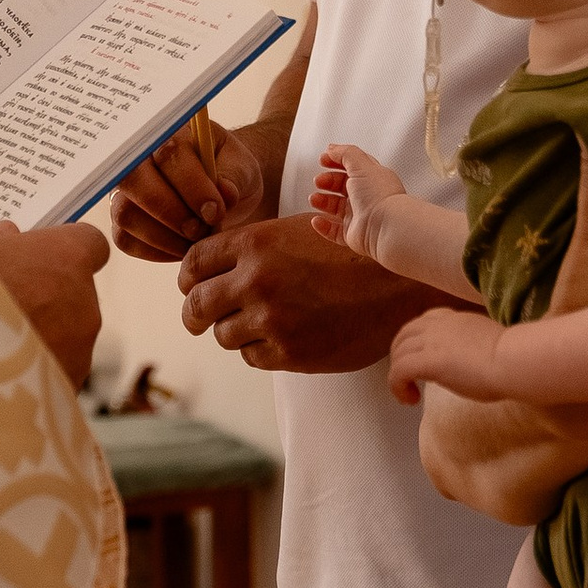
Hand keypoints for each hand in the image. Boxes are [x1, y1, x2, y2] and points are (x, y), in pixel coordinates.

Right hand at [0, 221, 110, 387]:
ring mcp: (79, 350)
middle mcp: (84, 302)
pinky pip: (55, 375)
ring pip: (68, 338)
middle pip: (75, 295)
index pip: (89, 244)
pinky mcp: (66, 389)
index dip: (63, 253)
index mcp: (67, 257)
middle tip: (4, 310)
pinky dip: (34, 376)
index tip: (38, 261)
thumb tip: (8, 235)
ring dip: (41, 340)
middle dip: (47, 301)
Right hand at [109, 121, 268, 261]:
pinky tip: (182, 248)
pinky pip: (125, 239)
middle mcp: (139, 156)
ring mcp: (126, 188)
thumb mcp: (242, 169)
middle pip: (133, 180)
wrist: (222, 190)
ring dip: (164, 237)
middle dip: (171, 212)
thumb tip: (224, 193)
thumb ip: (234, 178)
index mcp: (171, 131)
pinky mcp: (122, 218)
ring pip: (126, 214)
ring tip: (196, 240)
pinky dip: (156, 251)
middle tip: (201, 230)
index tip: (216, 210)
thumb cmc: (230, 173)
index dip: (192, 186)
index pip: (168, 152)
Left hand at [176, 215, 438, 372]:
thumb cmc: (351, 253)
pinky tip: (282, 337)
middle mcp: (255, 281)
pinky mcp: (289, 353)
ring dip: (234, 331)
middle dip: (193, 314)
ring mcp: (271, 320)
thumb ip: (255, 247)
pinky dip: (259, 350)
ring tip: (260, 323)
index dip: (188, 278)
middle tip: (198, 319)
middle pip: (196, 305)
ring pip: (223, 335)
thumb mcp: (298, 230)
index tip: (191, 287)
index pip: (193, 263)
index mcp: (255, 243)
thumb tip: (215, 265)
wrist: (400, 286)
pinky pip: (252, 357)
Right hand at [310, 138, 404, 249]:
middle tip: (319, 181)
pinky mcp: (353, 235)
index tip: (323, 160)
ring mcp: (360, 216)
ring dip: (323, 202)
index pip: (353, 167)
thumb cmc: (378, 196)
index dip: (337, 162)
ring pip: (337, 208)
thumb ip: (345, 153)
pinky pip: (334, 231)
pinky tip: (316, 220)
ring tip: (314, 199)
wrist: (385, 226)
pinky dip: (323, 226)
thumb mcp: (361, 164)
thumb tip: (332, 148)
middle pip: (342, 187)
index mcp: (372, 178)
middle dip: (328, 182)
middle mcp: (367, 197)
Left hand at [388, 306, 511, 404]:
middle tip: (407, 377)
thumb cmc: (511, 358)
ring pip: (399, 352)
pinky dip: (397, 386)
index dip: (418, 338)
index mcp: (457, 319)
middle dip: (400, 353)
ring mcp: (431, 341)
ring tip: (407, 392)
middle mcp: (439, 325)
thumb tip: (471, 359)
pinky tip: (410, 400)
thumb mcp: (488, 345)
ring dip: (398, 373)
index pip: (426, 320)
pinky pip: (398, 371)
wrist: (512, 361)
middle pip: (406, 333)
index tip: (423, 356)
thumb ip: (473, 347)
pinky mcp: (425, 361)